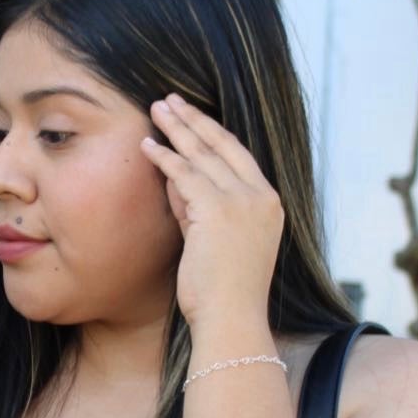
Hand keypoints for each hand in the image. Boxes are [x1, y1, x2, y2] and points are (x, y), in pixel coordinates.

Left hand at [139, 94, 283, 326]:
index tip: (193, 117)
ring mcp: (242, 201)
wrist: (231, 318)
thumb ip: (199, 208)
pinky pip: (186, 174)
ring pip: (203, 154)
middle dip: (195, 119)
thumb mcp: (214, 240)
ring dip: (177, 129)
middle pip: (224, 145)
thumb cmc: (221, 292)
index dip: (213, 134)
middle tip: (171, 99)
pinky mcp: (218, 209)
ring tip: (157, 109)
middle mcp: (261, 197)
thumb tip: (175, 180)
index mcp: (269, 204)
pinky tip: (148, 146)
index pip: (239, 157)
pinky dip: (165, 157)